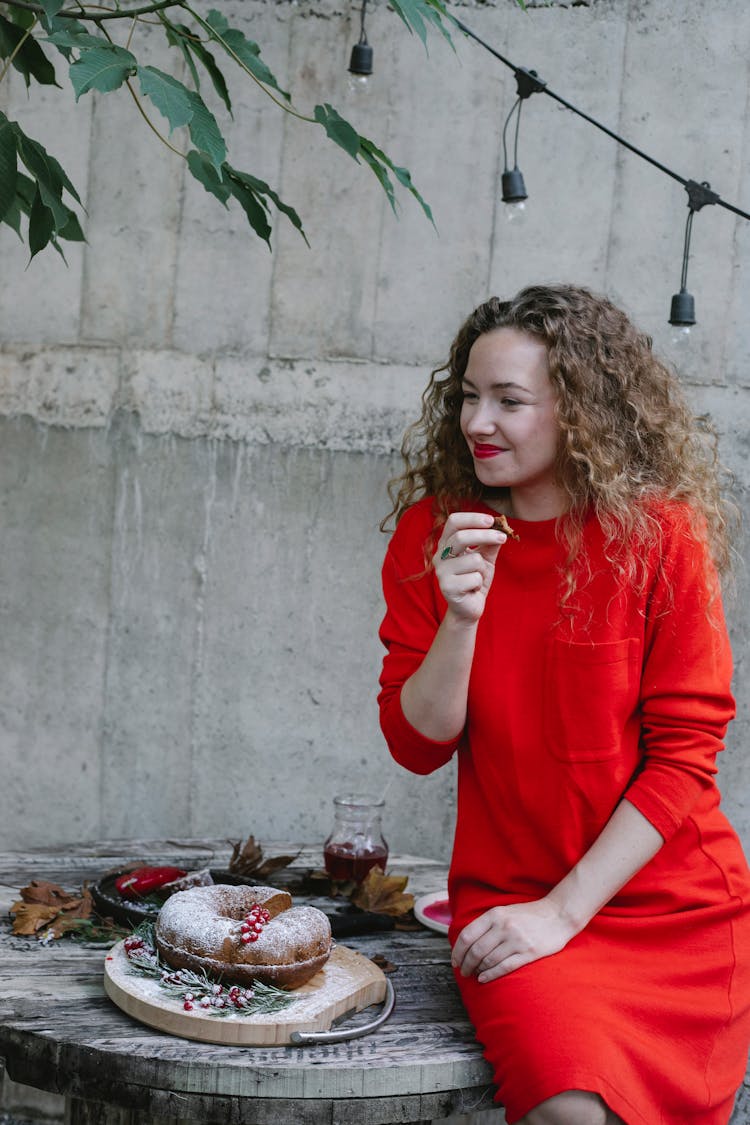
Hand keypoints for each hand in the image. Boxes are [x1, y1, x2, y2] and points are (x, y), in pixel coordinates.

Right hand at [434, 512, 505, 623]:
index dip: (472, 518)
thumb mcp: (485, 558)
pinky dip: (479, 583)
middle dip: (485, 535)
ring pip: (473, 560)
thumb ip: (490, 543)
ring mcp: (441, 572)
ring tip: (478, 578)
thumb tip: (500, 528)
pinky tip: (473, 590)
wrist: (469, 608)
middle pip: (461, 537)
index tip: (491, 520)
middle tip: (503, 538)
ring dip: (483, 569)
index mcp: (446, 544)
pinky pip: (474, 578)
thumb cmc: (475, 579)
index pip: (453, 522)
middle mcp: (440, 556)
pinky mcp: (447, 588)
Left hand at [451, 898, 577, 982]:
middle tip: (463, 971)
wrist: (558, 915)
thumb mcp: (505, 911)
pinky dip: (491, 975)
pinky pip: (504, 967)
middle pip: (476, 950)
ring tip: (474, 975)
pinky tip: (484, 978)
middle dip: (466, 964)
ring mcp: (516, 940)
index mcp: (495, 914)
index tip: (455, 960)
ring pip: (488, 960)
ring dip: (477, 970)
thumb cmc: (529, 915)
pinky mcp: (528, 952)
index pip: (468, 935)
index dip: (458, 951)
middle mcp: (504, 926)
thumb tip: (467, 941)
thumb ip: (487, 923)